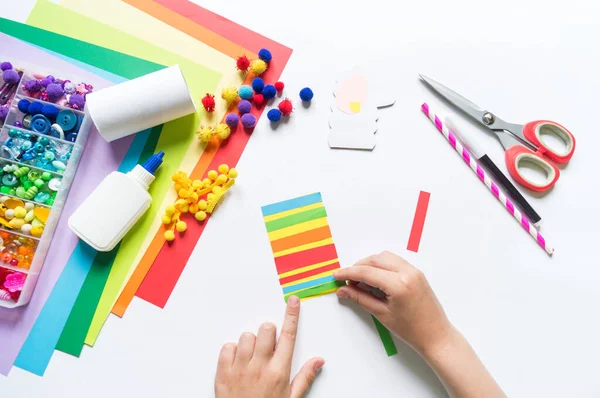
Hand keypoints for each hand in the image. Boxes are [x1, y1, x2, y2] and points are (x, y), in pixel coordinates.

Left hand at [215, 296, 323, 397]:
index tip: (292, 301)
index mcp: (279, 372)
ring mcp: (239, 369)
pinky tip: (238, 362)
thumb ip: (305, 378)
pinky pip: (227, 347)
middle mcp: (259, 367)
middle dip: (269, 332)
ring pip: (246, 336)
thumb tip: (319, 361)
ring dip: (250, 343)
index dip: (292, 315)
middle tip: (268, 345)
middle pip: (266, 330)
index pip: (288, 336)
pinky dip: (232, 351)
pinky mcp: (223, 372)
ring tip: (252, 358)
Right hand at [333, 251, 452, 354]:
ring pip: (385, 257)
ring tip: (361, 280)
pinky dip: (381, 265)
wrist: (436, 336)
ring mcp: (414, 271)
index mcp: (399, 284)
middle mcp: (407, 272)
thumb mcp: (382, 314)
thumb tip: (343, 290)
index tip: (336, 275)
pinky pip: (394, 261)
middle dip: (358, 267)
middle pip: (375, 260)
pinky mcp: (417, 273)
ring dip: (370, 264)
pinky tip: (375, 278)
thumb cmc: (412, 330)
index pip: (367, 271)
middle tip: (347, 280)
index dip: (348, 272)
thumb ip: (360, 299)